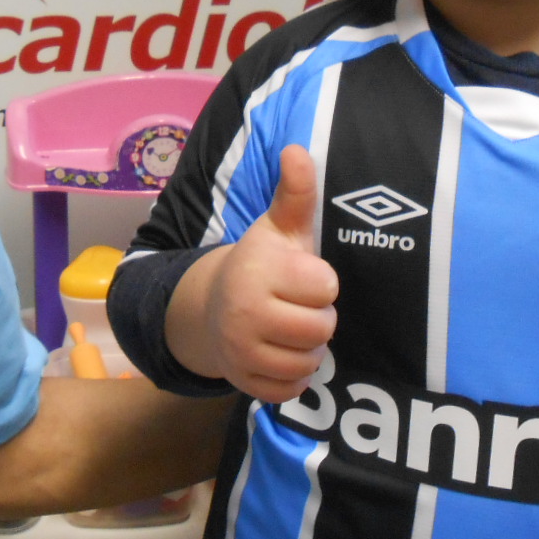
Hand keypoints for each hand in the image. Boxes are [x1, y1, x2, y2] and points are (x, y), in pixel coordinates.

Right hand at [171, 144, 337, 401]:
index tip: (302, 275)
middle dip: (318, 318)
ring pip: (308, 362)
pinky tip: (280, 352)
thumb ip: (296, 192)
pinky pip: (291, 390)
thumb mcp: (279, 226)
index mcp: (257, 271)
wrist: (212, 306)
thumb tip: (297, 149)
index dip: (321, 282)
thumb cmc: (262, 264)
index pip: (326, 287)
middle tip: (297, 305)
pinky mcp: (242, 382)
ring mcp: (240, 351)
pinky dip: (293, 377)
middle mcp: (243, 312)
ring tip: (289, 328)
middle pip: (321, 329)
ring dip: (307, 348)